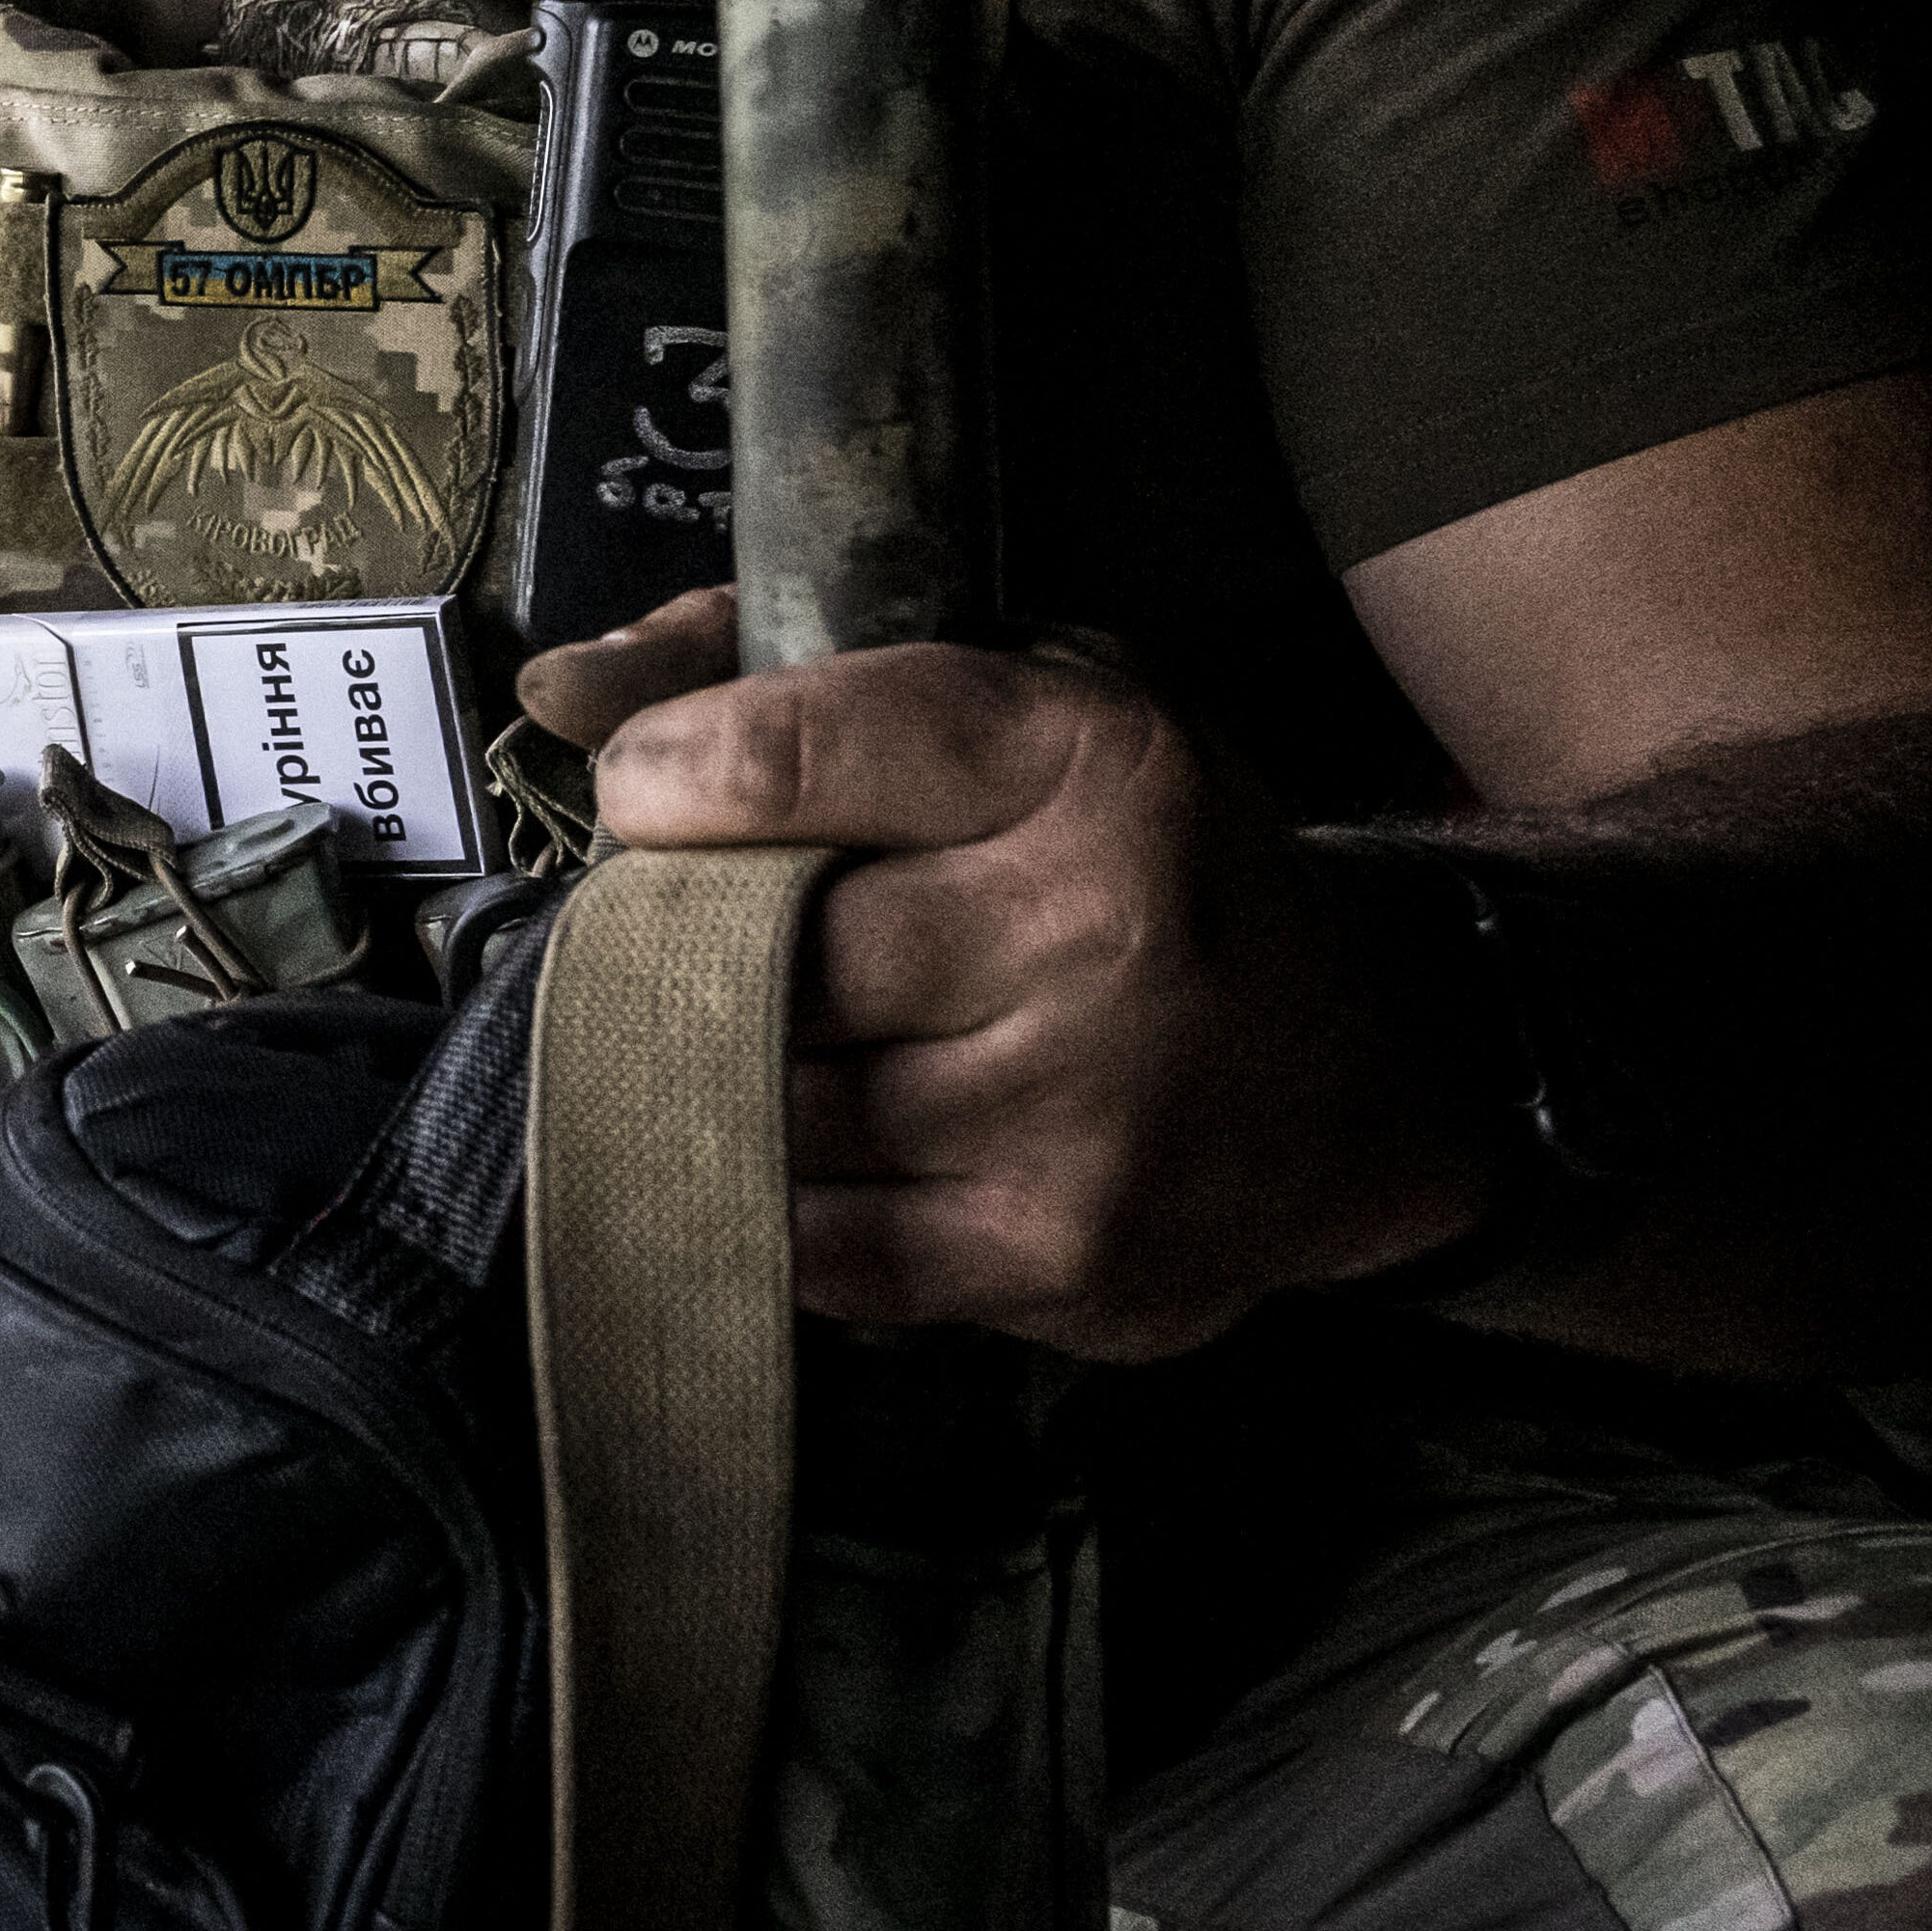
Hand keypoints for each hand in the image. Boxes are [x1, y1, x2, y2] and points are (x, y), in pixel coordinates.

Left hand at [521, 596, 1485, 1357]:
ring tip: (781, 1042)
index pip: (786, 754)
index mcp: (1088, 766)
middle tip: (711, 941)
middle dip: (697, 950)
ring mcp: (1080, 1114)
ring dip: (728, 1083)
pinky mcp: (1057, 1256)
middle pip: (759, 954)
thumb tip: (564, 691)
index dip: (668, 777)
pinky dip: (783, 1197)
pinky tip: (831, 1147)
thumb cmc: (1152, 864)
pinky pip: (814, 1240)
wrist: (1367, 1071)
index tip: (650, 795)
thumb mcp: (1020, 706)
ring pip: (769, 1106)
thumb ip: (779, 674)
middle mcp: (1096, 938)